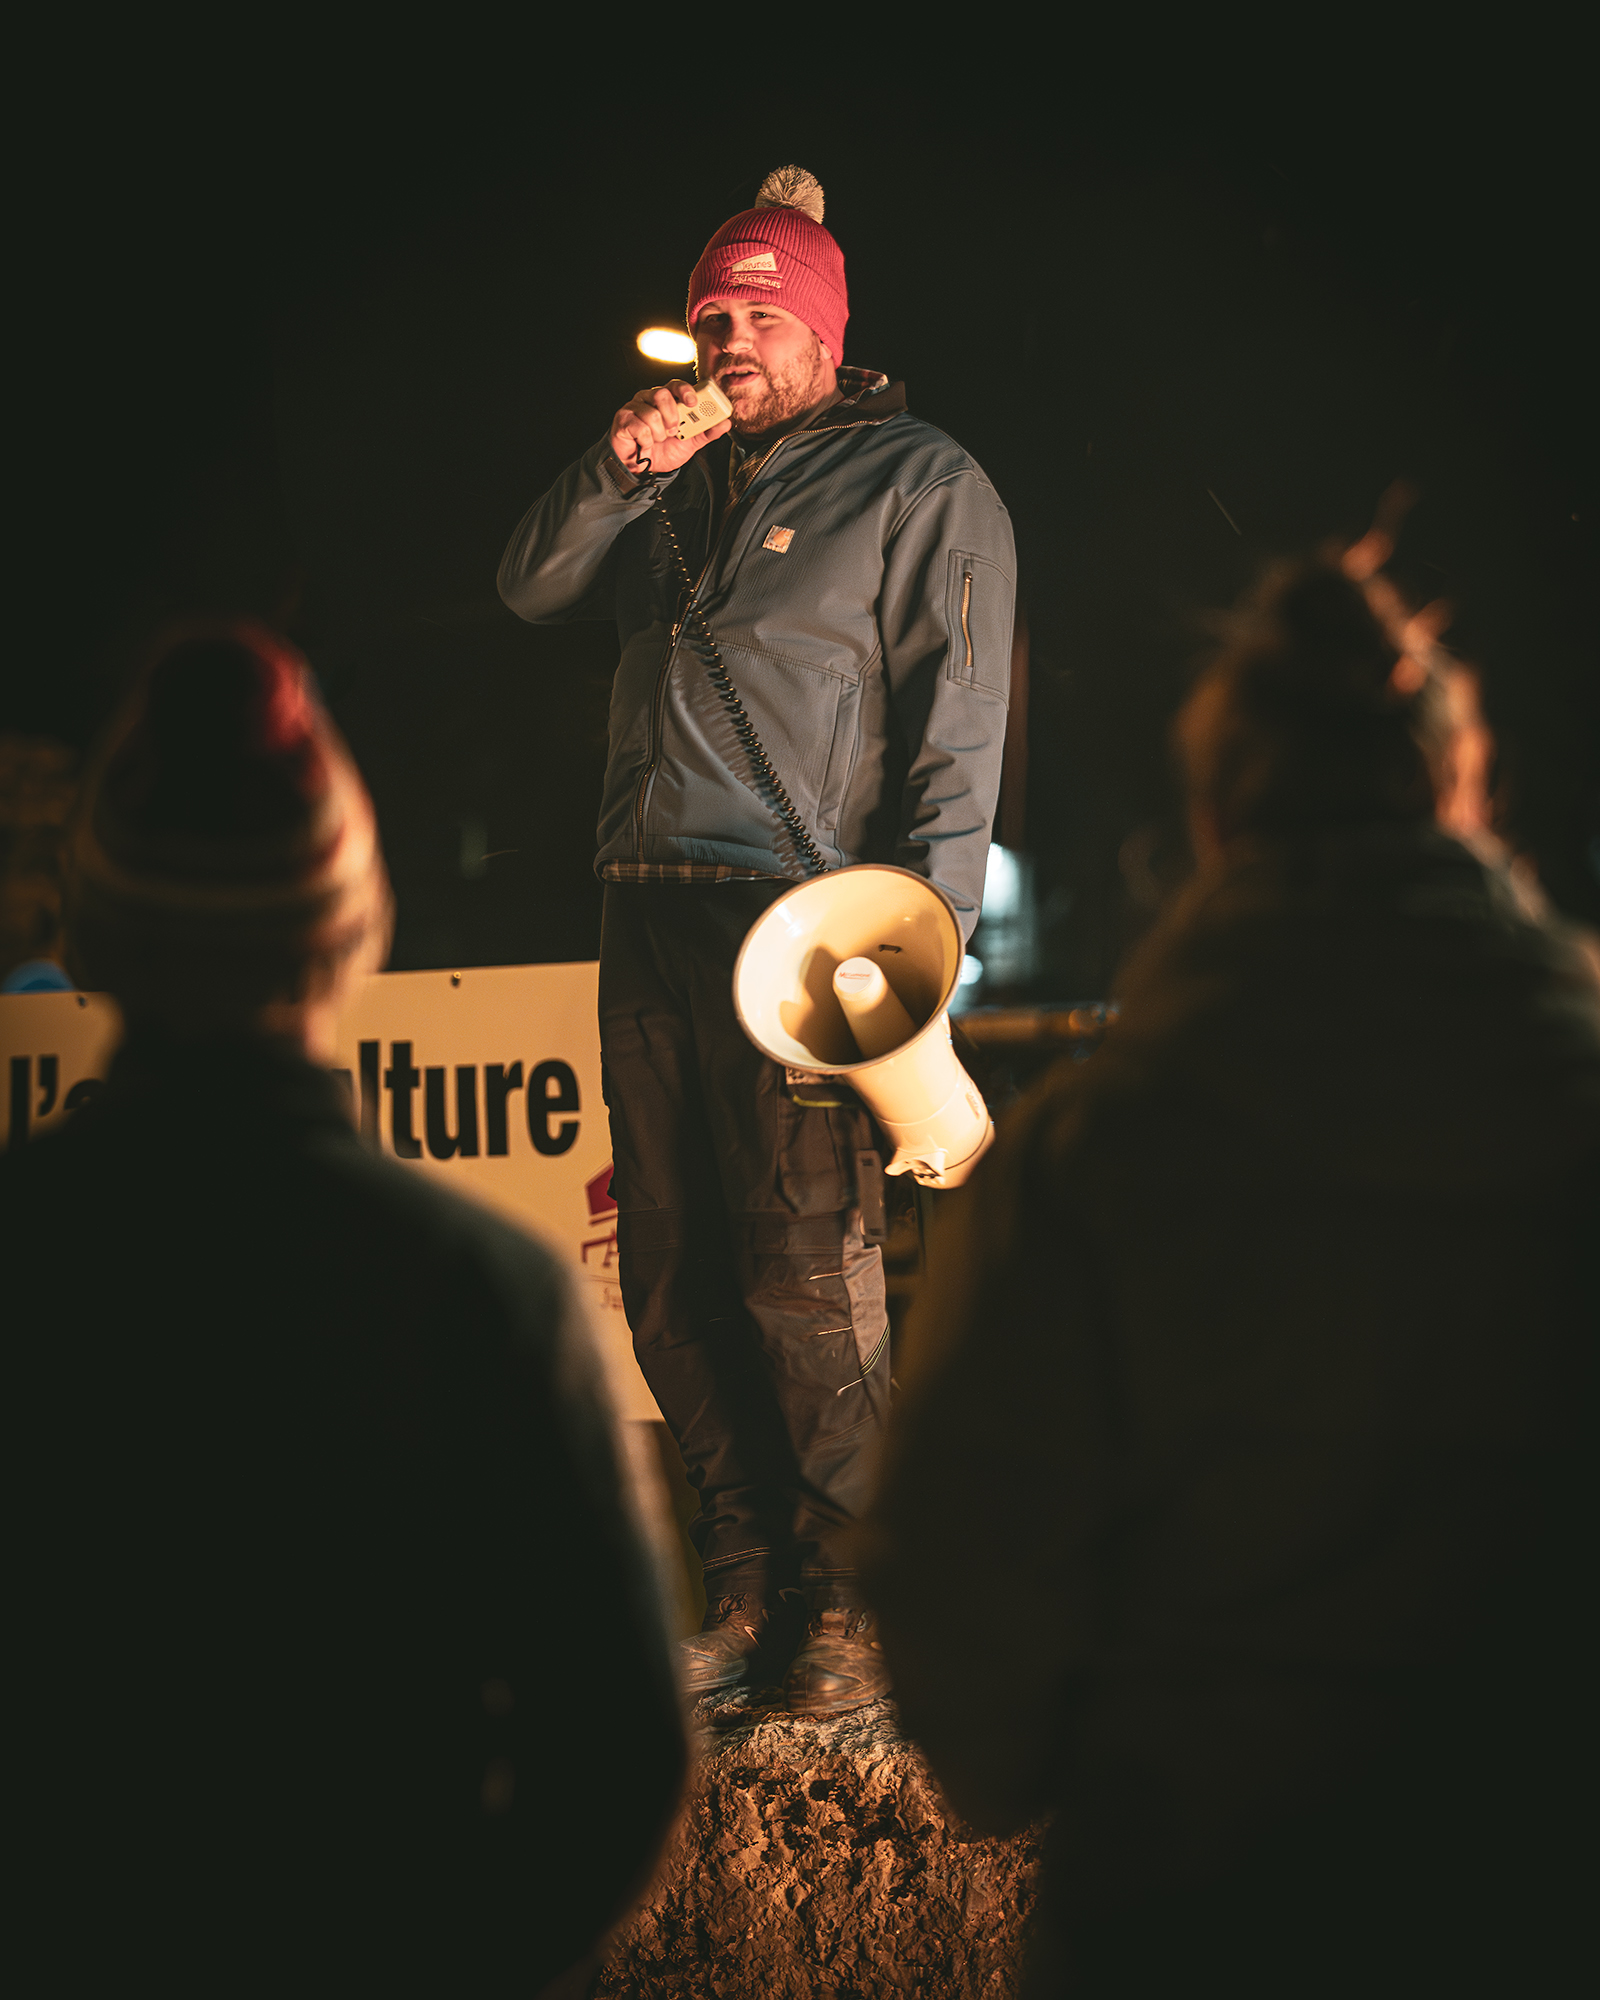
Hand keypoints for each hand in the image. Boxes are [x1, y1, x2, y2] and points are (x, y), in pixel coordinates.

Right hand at [609, 381, 729, 479]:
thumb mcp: (689, 443)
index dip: (685, 390)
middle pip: (661, 393)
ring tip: (658, 440)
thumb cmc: (662, 451)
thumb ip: (707, 432)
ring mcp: (634, 407)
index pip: (675, 385)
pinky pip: (639, 427)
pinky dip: (646, 441)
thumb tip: (726, 423)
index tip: (693, 403)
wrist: (642, 470)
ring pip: (651, 413)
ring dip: (659, 433)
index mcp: (666, 400)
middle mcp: (649, 399)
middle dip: (671, 416)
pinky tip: (645, 444)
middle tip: (673, 431)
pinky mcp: (623, 419)